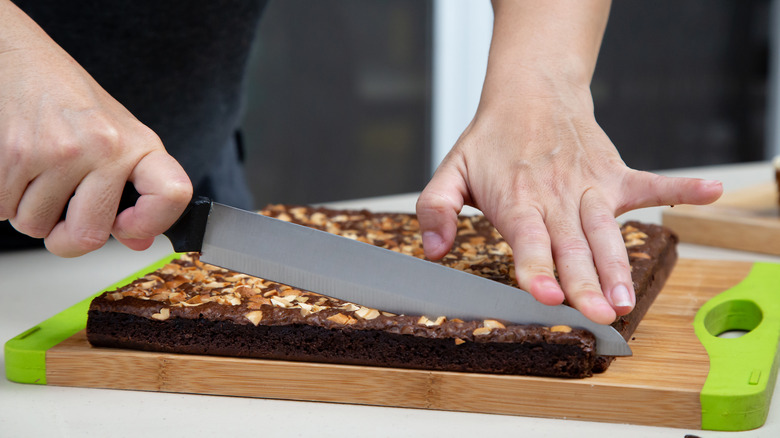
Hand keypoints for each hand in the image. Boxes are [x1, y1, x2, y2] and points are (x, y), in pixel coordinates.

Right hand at [0, 2, 191, 255]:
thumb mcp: (115, 136)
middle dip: (65, 236)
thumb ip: (131, 190)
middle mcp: (105, 147)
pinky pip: (3, 210)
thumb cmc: (67, 100)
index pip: (172, 194)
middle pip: (87, 236)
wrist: (16, 57)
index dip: (152, 224)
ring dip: (28, 211)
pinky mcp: (17, 153)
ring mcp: (60, 151)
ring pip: (36, 226)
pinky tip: (15, 168)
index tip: (129, 228)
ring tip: (35, 172)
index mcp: (138, 145)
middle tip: (59, 213)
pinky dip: (3, 199)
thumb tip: (138, 241)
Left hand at [417, 87, 721, 323]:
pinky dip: (681, 189)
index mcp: (517, 198)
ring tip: (628, 300)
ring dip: (619, 265)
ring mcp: (589, 185)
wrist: (531, 90)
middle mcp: (556, 195)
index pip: (528, 239)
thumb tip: (433, 252)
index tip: (548, 296)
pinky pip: (651, 183)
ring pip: (607, 230)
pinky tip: (711, 194)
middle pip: (572, 245)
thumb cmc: (491, 138)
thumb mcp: (451, 170)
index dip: (537, 269)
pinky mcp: (614, 175)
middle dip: (585, 283)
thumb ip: (437, 208)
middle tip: (599, 316)